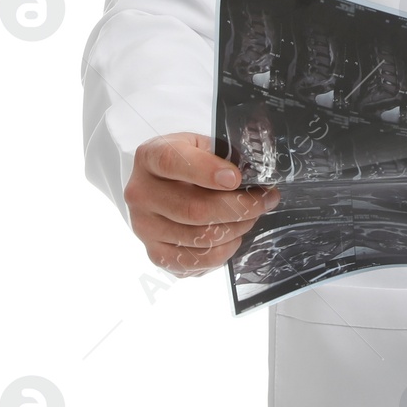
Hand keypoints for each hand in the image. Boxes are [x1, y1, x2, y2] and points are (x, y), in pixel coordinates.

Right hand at [123, 132, 278, 275]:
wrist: (159, 184)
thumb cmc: (186, 161)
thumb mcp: (200, 144)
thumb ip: (222, 154)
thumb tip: (256, 174)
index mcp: (150, 157)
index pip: (173, 162)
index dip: (207, 171)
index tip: (236, 178)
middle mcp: (141, 194)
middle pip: (194, 209)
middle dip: (240, 206)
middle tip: (265, 200)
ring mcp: (144, 227)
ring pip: (199, 238)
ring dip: (236, 228)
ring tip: (252, 216)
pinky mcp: (154, 253)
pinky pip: (194, 261)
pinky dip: (222, 251)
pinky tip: (233, 236)